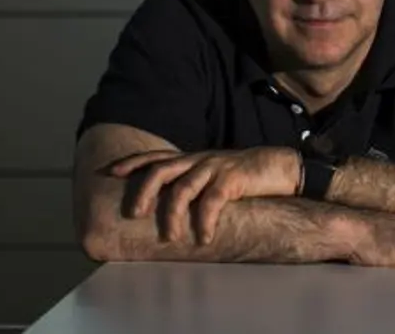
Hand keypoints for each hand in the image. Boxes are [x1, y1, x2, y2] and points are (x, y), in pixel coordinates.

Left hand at [105, 147, 300, 244]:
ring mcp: (215, 167)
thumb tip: (171, 206)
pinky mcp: (233, 179)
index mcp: (193, 159)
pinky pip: (211, 202)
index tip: (111, 172)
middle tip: (133, 213)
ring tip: (170, 237)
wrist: (283, 167)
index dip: (133, 163)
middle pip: (161, 169)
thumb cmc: (247, 176)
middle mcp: (200, 160)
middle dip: (143, 191)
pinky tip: (204, 238)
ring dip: (172, 215)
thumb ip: (195, 184)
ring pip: (182, 188)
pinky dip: (204, 222)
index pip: (157, 157)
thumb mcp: (215, 175)